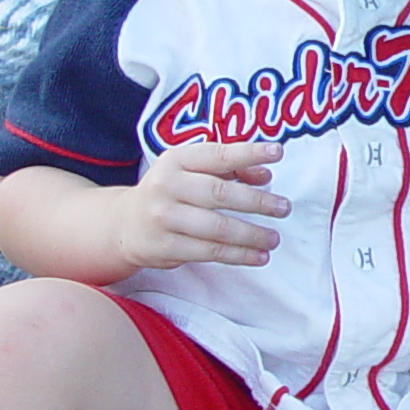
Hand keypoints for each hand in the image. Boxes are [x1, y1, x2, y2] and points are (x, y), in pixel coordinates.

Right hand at [115, 139, 287, 270]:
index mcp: (175, 159)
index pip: (218, 155)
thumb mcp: (191, 170)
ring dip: (251, 234)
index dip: (249, 153)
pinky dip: (238, 255)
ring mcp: (164, 217)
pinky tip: (258, 256)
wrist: (126, 224)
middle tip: (283, 207)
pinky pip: (210, 252)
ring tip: (273, 238)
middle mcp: (166, 185)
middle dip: (257, 202)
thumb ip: (229, 168)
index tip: (278, 153)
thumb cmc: (171, 192)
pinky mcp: (166, 246)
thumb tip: (265, 174)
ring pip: (217, 228)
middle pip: (220, 194)